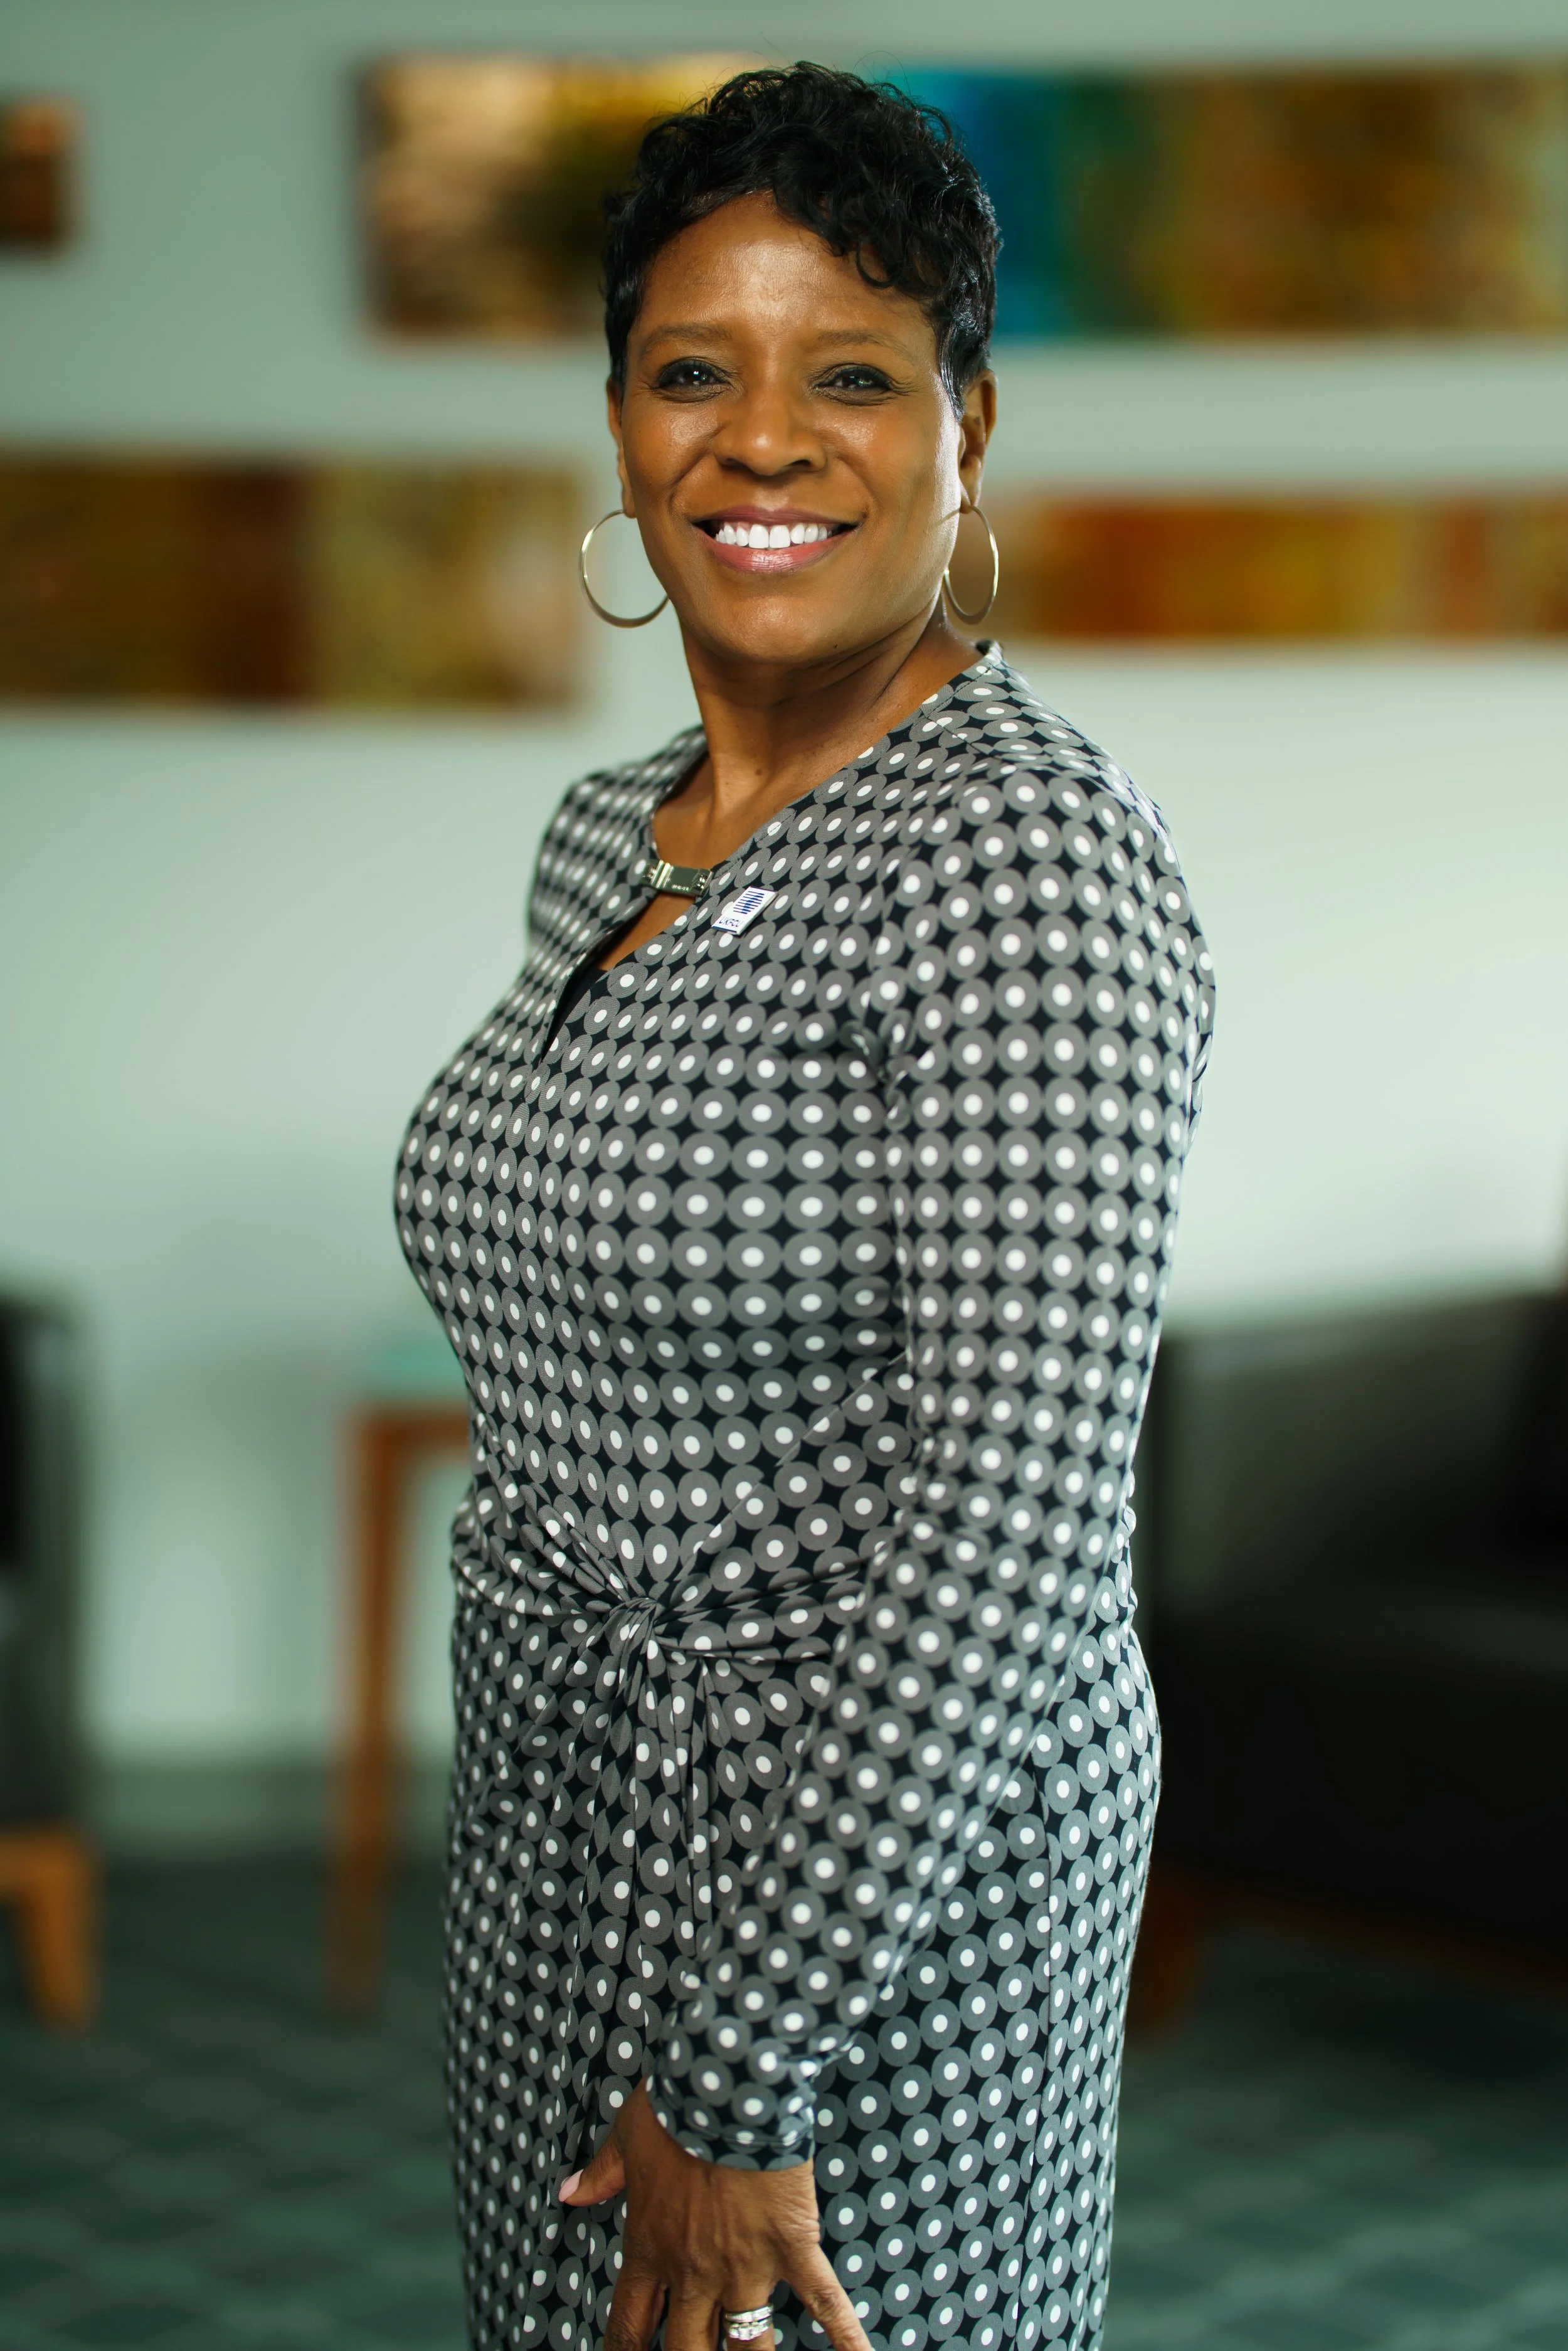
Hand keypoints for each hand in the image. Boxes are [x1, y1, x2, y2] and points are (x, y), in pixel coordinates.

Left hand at [559, 2081, 871, 2350]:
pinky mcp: (792, 2247)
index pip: (630, 2327)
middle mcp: (695, 2271)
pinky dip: (846, 2340)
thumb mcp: (627, 2136)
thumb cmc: (677, 2103)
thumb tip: (569, 2193)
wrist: (727, 2081)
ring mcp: (745, 2266)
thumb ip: (601, 2173)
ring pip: (748, 2345)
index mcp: (651, 2247)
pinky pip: (824, 2305)